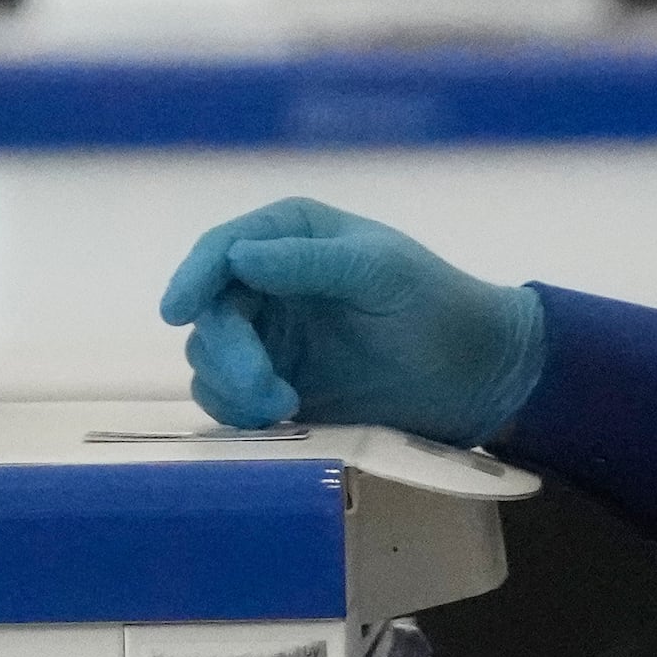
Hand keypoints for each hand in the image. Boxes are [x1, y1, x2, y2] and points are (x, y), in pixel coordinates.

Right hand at [158, 198, 547, 447]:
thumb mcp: (382, 273)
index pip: (223, 250)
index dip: (193, 277)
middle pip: (211, 313)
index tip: (176, 311)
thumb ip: (311, 262)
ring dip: (233, 388)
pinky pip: (230, 402)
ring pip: (211, 361)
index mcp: (293, 236)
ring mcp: (272, 339)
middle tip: (266, 390)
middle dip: (228, 352)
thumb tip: (239, 256)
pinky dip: (240, 414)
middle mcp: (271, 282)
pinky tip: (283, 419)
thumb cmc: (441, 308)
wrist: (480, 378)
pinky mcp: (278, 390)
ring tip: (285, 407)